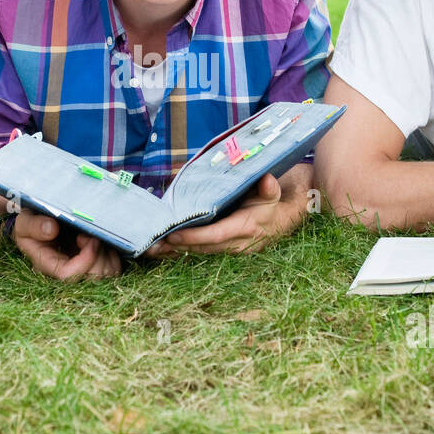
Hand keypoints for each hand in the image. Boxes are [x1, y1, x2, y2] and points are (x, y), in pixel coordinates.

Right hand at [12, 212, 121, 280]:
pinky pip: (113, 269)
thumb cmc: (32, 225)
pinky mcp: (95, 266)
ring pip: (105, 275)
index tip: (87, 238)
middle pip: (91, 279)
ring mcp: (82, 271)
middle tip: (92, 236)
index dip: (84, 260)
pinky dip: (113, 255)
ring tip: (95, 238)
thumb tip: (52, 229)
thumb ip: (33, 226)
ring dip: (106, 255)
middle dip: (98, 256)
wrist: (39, 225)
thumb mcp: (25, 222)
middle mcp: (66, 273)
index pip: (68, 275)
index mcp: (47, 264)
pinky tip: (102, 242)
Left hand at [148, 173, 301, 255]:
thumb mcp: (272, 193)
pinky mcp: (223, 252)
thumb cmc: (270, 203)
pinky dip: (182, 252)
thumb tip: (267, 180)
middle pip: (203, 248)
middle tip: (154, 244)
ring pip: (200, 253)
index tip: (174, 235)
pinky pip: (200, 253)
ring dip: (176, 252)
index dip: (194, 237)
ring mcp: (230, 251)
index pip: (216, 235)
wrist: (280, 220)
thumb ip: (269, 188)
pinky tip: (163, 252)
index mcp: (246, 228)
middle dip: (179, 246)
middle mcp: (237, 244)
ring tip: (153, 249)